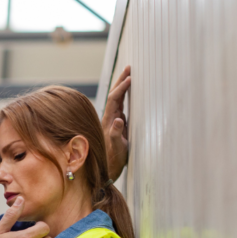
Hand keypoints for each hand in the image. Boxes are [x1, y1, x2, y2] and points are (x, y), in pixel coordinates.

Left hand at [103, 65, 130, 180]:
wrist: (106, 171)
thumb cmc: (112, 161)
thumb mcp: (117, 149)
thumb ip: (116, 135)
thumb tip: (119, 120)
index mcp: (109, 121)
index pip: (115, 99)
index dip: (122, 88)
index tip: (130, 77)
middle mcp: (109, 119)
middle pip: (114, 95)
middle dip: (121, 80)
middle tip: (129, 67)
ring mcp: (113, 121)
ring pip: (117, 99)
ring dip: (123, 86)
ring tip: (130, 74)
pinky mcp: (117, 125)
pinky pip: (121, 106)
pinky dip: (125, 96)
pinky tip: (130, 93)